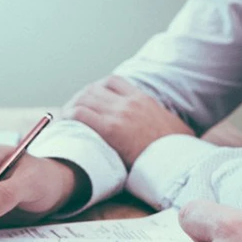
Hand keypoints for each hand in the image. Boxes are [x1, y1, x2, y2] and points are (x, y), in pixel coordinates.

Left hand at [61, 75, 193, 167]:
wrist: (177, 160)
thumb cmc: (176, 151)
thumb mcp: (172, 127)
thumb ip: (158, 121)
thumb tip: (163, 129)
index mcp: (143, 99)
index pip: (112, 81)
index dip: (96, 88)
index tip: (89, 99)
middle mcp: (129, 102)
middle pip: (93, 89)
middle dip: (79, 98)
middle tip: (70, 111)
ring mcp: (119, 113)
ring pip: (84, 98)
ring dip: (71, 106)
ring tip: (64, 119)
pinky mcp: (110, 129)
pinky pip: (80, 114)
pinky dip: (69, 117)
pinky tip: (64, 124)